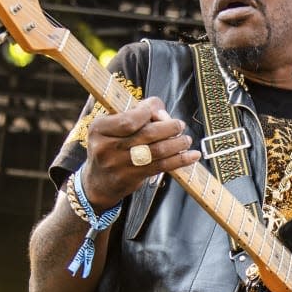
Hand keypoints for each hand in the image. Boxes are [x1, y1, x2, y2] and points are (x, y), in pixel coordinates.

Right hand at [81, 97, 200, 207]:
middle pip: (147, 134)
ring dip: (177, 144)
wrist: (98, 181)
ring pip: (157, 151)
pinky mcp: (132, 178)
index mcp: (99, 129)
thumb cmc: (110, 146)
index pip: (130, 119)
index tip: (159, 110)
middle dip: (169, 127)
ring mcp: (120, 165)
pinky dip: (180, 160)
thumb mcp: (110, 127)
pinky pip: (161, 166)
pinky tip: (192, 155)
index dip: (149, 111)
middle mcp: (107, 147)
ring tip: (186, 139)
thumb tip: (161, 111)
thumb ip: (133, 114)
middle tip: (179, 125)